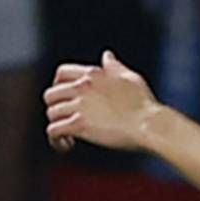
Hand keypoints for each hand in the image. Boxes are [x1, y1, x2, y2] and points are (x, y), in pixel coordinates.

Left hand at [42, 54, 159, 152]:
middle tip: (66, 119)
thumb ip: (114, 66)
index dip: (58, 86)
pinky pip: (53, 131)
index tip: (65, 98)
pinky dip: (56, 140)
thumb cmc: (143, 104)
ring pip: (51, 113)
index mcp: (93, 74)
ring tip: (69, 136)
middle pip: (50, 94)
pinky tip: (67, 145)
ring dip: (57, 125)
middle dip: (55, 107)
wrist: (149, 124)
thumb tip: (107, 55)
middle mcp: (82, 87)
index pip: (61, 73)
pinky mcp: (79, 125)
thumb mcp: (130, 78)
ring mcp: (79, 106)